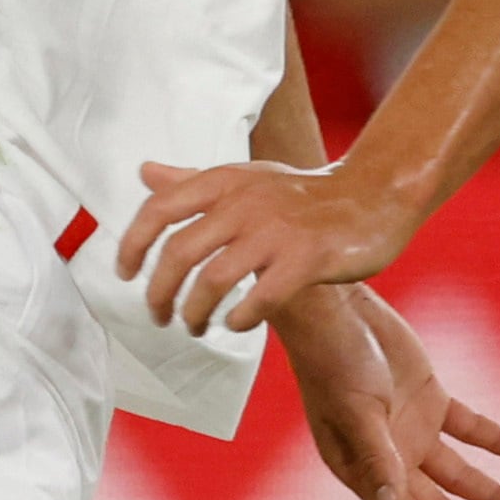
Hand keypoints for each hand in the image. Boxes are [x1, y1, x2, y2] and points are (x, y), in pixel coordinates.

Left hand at [116, 151, 421, 331]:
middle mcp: (244, 202)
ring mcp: (276, 231)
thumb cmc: (303, 194)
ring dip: (194, 313)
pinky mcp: (307, 259)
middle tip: (158, 316)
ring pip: (212, 280)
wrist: (375, 196)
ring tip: (194, 327)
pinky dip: (239, 318)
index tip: (124, 274)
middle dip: (159, 293)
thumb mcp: (245, 178)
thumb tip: (144, 172)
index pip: (158, 210)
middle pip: (178, 253)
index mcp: (224, 181)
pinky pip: (259, 298)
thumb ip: (193, 180)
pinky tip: (236, 325)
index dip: (132, 245)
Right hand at [279, 284, 499, 499]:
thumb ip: (377, 458)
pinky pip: (470, 430)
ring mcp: (410, 430)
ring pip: (459, 474)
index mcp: (360, 468)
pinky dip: (497, 442)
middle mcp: (387, 457)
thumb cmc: (333, 360)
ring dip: (492, 493)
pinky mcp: (430, 400)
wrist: (333, 306)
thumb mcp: (356, 411)